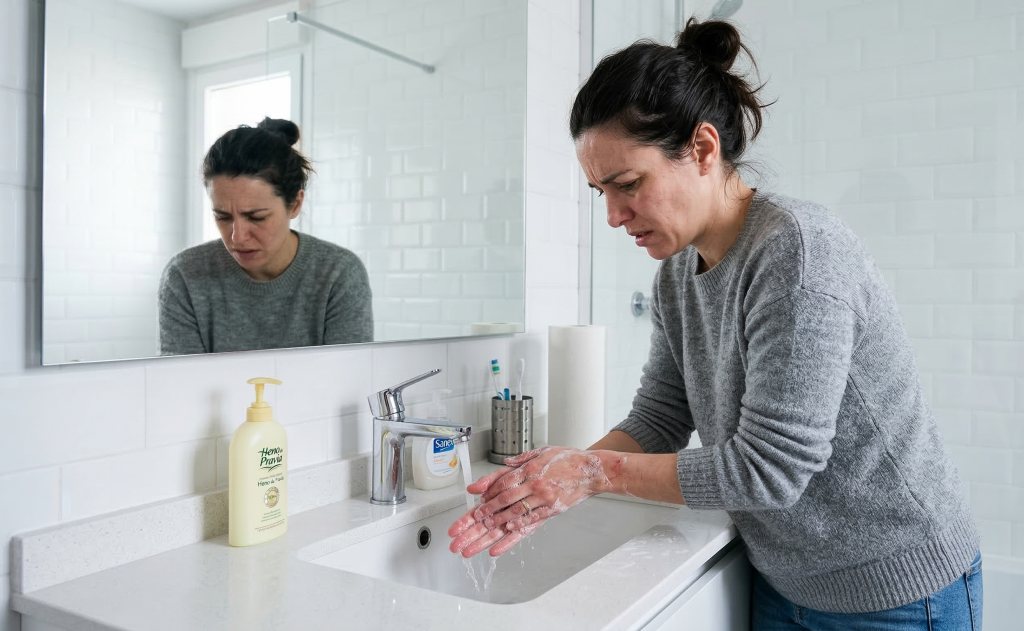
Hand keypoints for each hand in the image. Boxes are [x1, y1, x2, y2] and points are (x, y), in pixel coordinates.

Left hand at [447, 446, 611, 557]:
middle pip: (499, 504)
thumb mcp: (539, 453)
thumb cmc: (566, 460)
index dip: (483, 498)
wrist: (592, 470)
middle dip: (477, 520)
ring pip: (510, 518)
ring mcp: (542, 500)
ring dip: (488, 534)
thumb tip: (499, 469)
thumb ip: (516, 463)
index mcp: (529, 469)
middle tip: (461, 532)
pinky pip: (527, 526)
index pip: (500, 485)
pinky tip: (496, 548)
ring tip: (472, 545)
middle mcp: (534, 485)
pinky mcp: (551, 511)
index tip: (470, 510)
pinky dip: (511, 537)